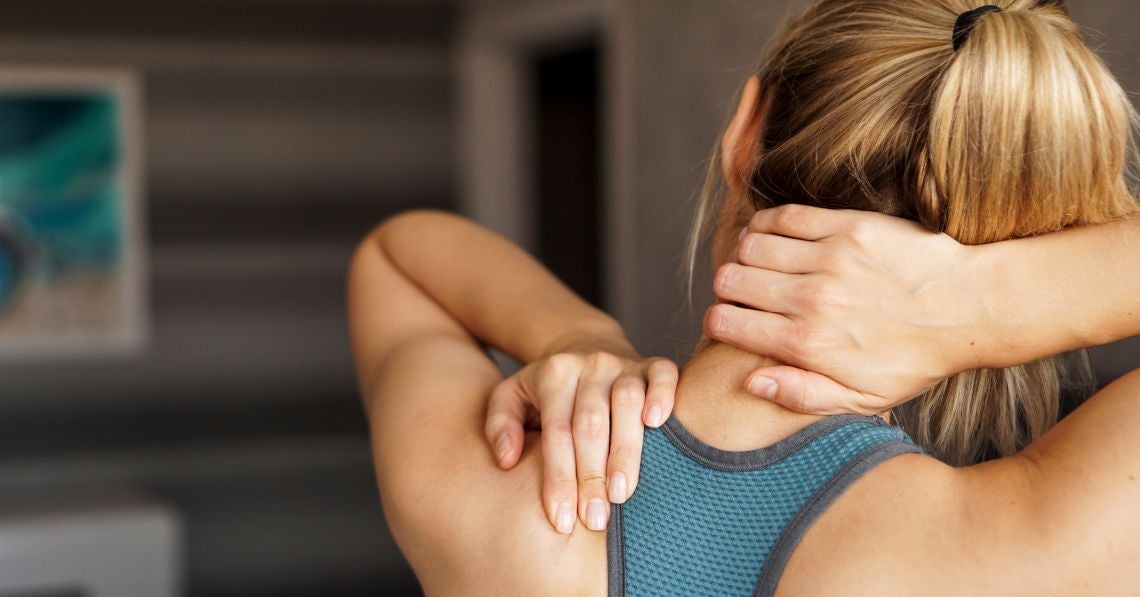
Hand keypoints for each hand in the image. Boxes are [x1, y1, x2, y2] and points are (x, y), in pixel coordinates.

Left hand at [484, 347, 677, 533]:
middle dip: (591, 476)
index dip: (559, 478)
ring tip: (622, 494)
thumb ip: (500, 424)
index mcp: (553, 374)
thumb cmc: (547, 388)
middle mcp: (589, 366)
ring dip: (625, 451)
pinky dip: (663, 396)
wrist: (585, 346)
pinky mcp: (651, 364)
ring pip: (626, 403)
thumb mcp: (511, 396)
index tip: (562, 521)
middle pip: (590, 424)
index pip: (556, 432)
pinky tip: (658, 424)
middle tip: (594, 519)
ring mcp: (623, 364)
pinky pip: (663, 374)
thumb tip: (506, 459)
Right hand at [706, 205, 984, 414]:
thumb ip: (801, 395)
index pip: (726, 324)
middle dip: (727, 288)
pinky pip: (783, 216)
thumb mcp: (862, 399)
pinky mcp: (848, 227)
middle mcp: (812, 301)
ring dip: (746, 254)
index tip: (730, 321)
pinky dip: (767, 223)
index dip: (719, 322)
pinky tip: (774, 235)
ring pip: (750, 246)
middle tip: (744, 292)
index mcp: (807, 346)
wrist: (970, 309)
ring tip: (760, 263)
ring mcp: (829, 260)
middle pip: (730, 281)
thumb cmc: (914, 359)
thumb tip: (750, 383)